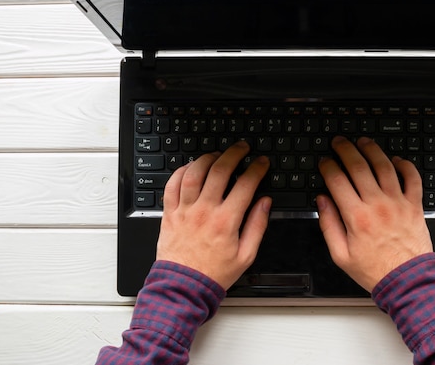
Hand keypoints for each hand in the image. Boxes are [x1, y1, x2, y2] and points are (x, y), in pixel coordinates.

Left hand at [156, 141, 271, 288]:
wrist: (184, 287)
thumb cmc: (214, 273)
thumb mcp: (246, 255)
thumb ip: (257, 226)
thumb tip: (265, 203)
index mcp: (226, 221)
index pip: (245, 184)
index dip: (257, 168)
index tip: (261, 162)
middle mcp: (205, 211)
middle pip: (220, 171)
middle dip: (234, 154)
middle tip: (242, 148)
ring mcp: (185, 210)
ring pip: (194, 173)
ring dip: (207, 158)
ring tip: (217, 154)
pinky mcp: (170, 214)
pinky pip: (172, 185)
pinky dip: (181, 171)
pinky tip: (191, 167)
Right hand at [317, 136, 432, 291]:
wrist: (407, 280)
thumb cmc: (374, 270)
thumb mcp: (341, 255)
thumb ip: (329, 225)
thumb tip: (322, 202)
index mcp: (356, 217)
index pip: (337, 181)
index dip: (328, 167)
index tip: (324, 162)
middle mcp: (377, 205)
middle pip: (359, 166)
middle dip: (345, 150)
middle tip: (339, 142)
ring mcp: (397, 202)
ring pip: (384, 166)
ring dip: (372, 150)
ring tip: (363, 142)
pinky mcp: (414, 205)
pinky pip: (412, 178)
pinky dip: (404, 165)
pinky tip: (395, 160)